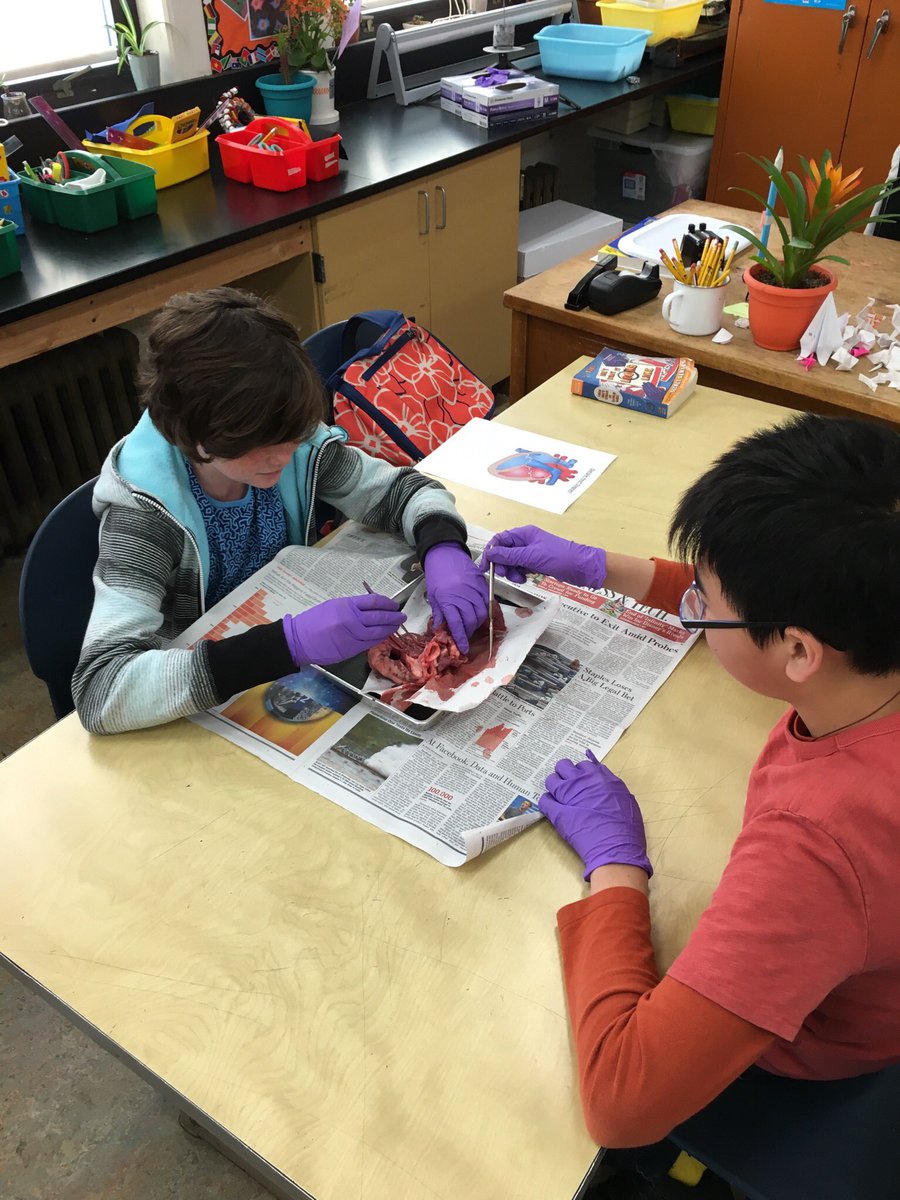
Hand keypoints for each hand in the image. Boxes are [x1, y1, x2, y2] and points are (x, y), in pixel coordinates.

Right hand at [282, 594, 404, 666]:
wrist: (299, 640)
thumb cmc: (313, 621)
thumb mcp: (333, 606)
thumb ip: (352, 607)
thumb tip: (371, 608)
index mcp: (347, 605)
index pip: (374, 601)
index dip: (387, 603)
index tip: (394, 605)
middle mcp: (352, 619)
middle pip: (380, 617)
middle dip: (394, 616)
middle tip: (402, 615)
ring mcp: (352, 636)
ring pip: (377, 632)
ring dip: (389, 629)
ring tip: (396, 625)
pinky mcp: (351, 649)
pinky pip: (369, 643)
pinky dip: (379, 639)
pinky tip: (384, 636)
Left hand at [423, 542, 488, 653]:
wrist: (444, 553)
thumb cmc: (436, 574)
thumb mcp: (433, 595)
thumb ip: (439, 613)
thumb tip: (441, 629)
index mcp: (448, 599)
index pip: (457, 624)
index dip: (461, 638)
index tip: (463, 648)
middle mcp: (463, 595)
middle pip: (471, 620)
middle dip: (469, 631)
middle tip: (465, 634)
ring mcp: (474, 589)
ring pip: (482, 613)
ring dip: (478, 622)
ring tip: (471, 624)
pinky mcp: (481, 583)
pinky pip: (487, 601)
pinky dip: (485, 610)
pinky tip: (479, 612)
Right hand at [477, 526, 606, 588]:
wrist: (582, 567)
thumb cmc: (559, 558)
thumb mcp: (531, 556)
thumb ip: (509, 556)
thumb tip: (490, 554)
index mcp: (524, 534)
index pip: (499, 540)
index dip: (491, 553)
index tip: (486, 567)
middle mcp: (525, 541)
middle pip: (504, 552)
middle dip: (503, 564)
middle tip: (507, 575)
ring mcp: (531, 552)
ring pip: (512, 561)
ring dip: (512, 571)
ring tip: (521, 578)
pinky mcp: (536, 562)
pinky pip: (521, 567)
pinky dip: (521, 573)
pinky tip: (527, 577)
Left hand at [539, 753, 651, 880]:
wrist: (616, 849)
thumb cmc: (626, 827)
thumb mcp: (626, 799)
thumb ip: (612, 786)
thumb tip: (601, 777)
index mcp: (600, 778)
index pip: (584, 764)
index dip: (582, 772)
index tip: (582, 779)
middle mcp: (582, 782)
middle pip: (564, 766)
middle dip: (565, 773)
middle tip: (569, 784)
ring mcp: (567, 796)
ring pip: (551, 780)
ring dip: (554, 785)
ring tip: (559, 795)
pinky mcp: (557, 813)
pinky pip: (544, 801)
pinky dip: (546, 802)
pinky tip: (552, 806)